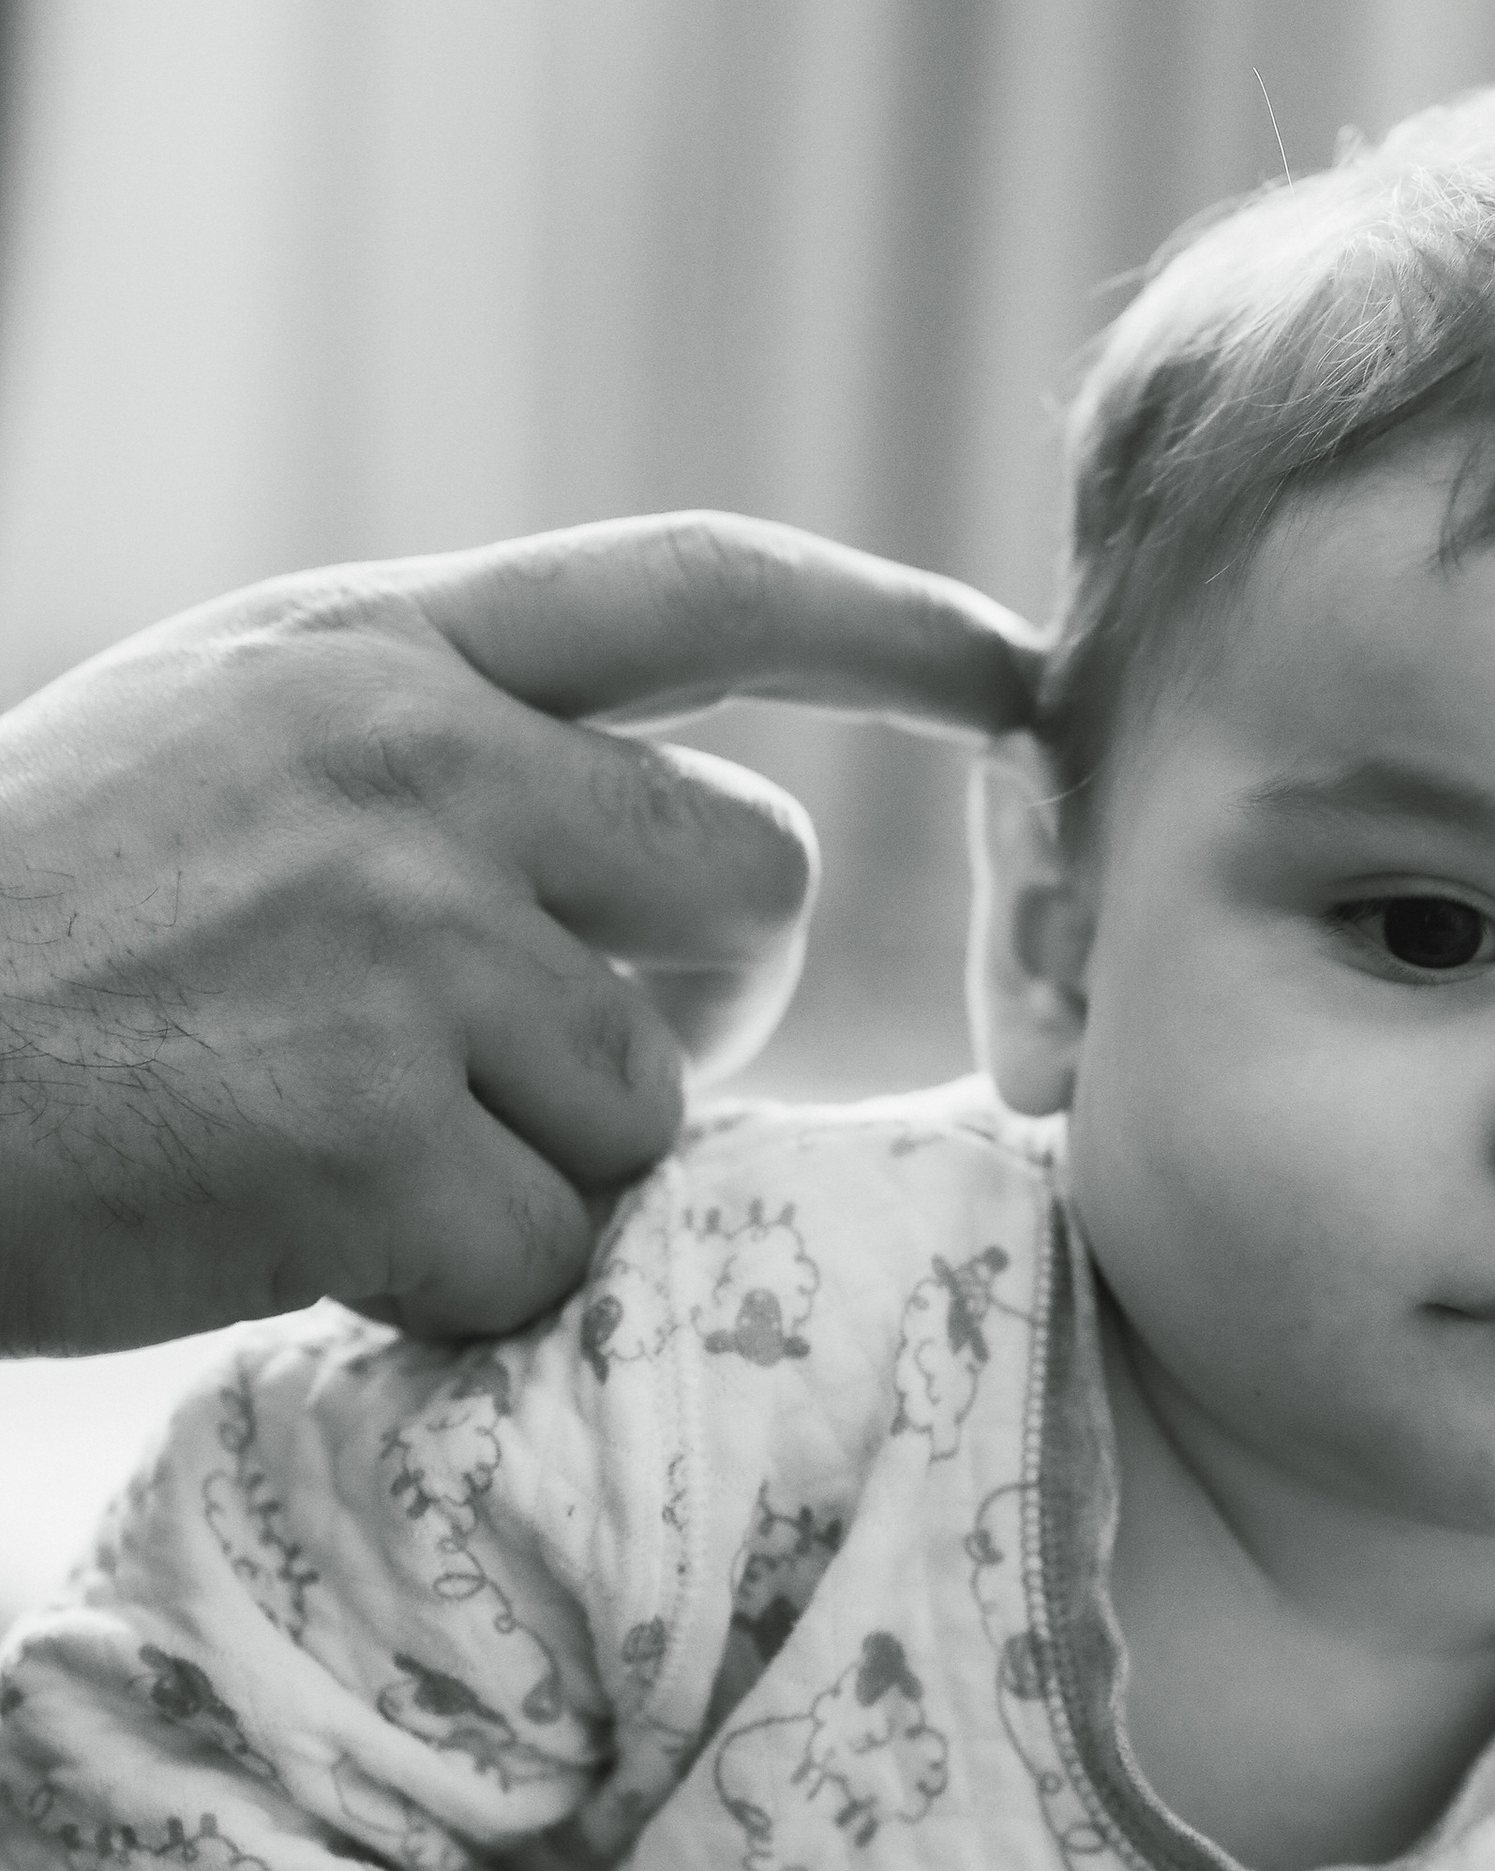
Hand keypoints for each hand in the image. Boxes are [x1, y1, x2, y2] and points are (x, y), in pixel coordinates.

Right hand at [0, 510, 1041, 1351]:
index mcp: (376, 651)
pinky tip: (295, 1231)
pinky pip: (544, 1249)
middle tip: (522, 1054)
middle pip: (753, 884)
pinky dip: (451, 1284)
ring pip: (649, 1101)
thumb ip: (443, 753)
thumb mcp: (219, 743)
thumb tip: (684, 862)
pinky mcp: (370, 1137)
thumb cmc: (25, 938)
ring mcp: (401, 948)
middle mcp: (417, 768)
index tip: (1019, 670)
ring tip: (322, 1136)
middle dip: (688, 995)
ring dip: (534, 1160)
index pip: (697, 587)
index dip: (883, 622)